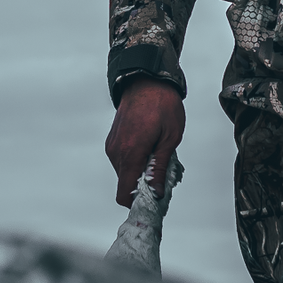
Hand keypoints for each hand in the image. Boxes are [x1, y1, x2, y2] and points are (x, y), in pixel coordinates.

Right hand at [104, 78, 185, 207]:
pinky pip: (123, 161)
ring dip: (140, 172)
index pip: (124, 193)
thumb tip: (157, 193)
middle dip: (143, 186)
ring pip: (124, 173)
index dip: (138, 202)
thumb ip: (160, 168)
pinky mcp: (112, 141)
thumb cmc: (162, 105)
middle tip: (164, 173)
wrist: (145, 80)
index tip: (155, 199)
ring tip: (158, 155)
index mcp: (131, 153)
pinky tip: (150, 147)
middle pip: (125, 185)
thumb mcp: (170, 138)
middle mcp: (117, 152)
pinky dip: (135, 161)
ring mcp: (112, 146)